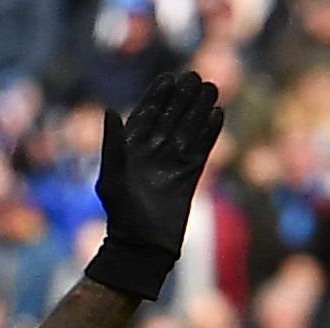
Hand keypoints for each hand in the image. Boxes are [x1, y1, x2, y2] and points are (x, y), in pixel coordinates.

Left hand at [87, 70, 224, 297]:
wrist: (143, 248)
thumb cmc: (122, 215)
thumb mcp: (112, 178)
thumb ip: (113, 145)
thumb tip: (111, 110)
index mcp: (131, 151)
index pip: (146, 117)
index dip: (157, 97)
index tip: (168, 78)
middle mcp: (152, 154)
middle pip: (170, 118)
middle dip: (182, 98)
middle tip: (194, 77)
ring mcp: (172, 164)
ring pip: (188, 130)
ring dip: (198, 110)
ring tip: (211, 88)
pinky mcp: (189, 177)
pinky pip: (201, 149)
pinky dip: (210, 133)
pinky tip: (218, 115)